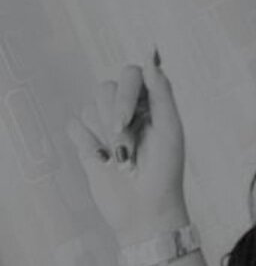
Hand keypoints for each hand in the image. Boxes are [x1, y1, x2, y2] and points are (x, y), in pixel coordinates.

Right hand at [67, 54, 189, 243]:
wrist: (145, 211)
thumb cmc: (165, 171)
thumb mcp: (170, 130)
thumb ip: (161, 91)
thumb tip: (151, 55)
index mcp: (151, 101)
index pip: (131, 74)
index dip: (126, 95)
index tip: (126, 120)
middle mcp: (127, 108)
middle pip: (105, 88)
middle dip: (114, 119)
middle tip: (126, 150)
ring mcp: (105, 125)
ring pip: (90, 106)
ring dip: (104, 136)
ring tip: (121, 161)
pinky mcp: (88, 142)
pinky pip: (74, 125)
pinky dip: (87, 143)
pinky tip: (102, 160)